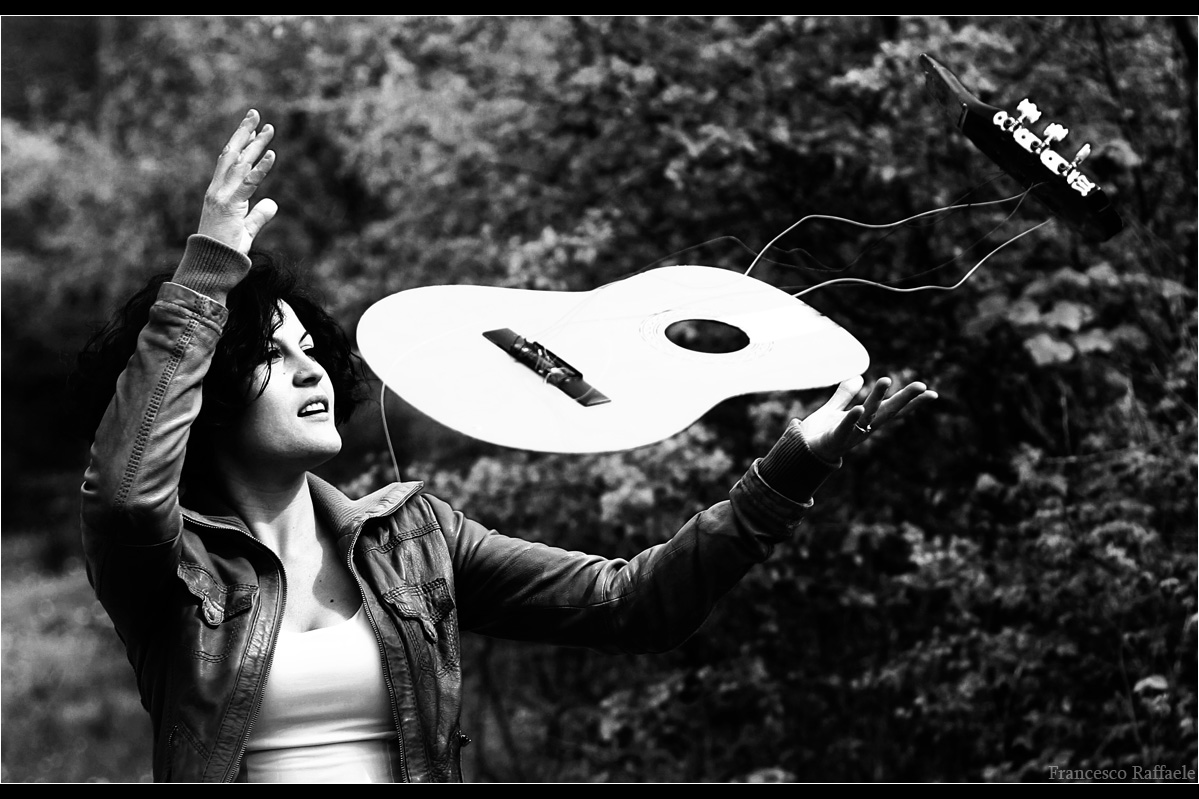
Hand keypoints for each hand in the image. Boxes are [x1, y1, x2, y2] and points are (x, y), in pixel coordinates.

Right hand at [197, 109, 277, 253]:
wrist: (211, 266)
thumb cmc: (225, 252)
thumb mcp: (246, 230)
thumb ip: (258, 216)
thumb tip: (272, 203)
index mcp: (219, 193)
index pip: (229, 162)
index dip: (240, 144)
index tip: (252, 129)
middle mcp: (218, 190)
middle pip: (232, 155)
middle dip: (244, 133)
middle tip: (255, 114)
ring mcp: (222, 196)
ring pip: (240, 164)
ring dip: (255, 145)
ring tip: (268, 128)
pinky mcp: (230, 206)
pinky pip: (248, 183)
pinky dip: (260, 169)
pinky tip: (271, 154)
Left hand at [799, 375, 936, 461]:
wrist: (800, 455)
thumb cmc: (819, 435)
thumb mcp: (833, 410)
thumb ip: (844, 394)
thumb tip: (859, 377)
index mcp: (865, 420)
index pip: (892, 408)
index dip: (911, 401)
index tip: (932, 393)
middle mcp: (863, 428)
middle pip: (888, 412)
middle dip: (905, 399)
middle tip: (922, 386)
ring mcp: (851, 434)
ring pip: (868, 415)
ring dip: (876, 398)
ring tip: (886, 379)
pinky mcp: (835, 438)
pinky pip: (846, 428)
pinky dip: (852, 419)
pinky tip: (859, 408)